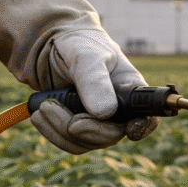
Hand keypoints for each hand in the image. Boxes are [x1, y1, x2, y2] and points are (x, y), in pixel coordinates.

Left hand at [0, 0, 159, 153]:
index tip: (130, 131)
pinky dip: (52, 132)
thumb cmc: (78, 44)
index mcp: (130, 90)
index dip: (143, 126)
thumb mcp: (87, 55)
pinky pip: (68, 142)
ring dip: (62, 130)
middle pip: (112, 135)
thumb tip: (105, 112)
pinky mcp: (76, 127)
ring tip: (45, 108)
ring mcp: (96, 121)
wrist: (50, 46)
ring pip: (87, 142)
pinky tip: (39, 115)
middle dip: (90, 130)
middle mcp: (117, 110)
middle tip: (71, 121)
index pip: (147, 116)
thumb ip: (95, 80)